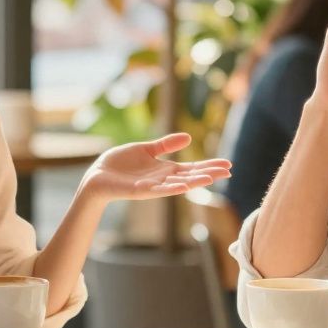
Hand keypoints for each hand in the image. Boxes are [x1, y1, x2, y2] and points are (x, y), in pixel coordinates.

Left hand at [78, 132, 231, 203]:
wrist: (97, 175)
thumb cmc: (119, 163)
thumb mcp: (146, 149)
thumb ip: (165, 145)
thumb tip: (189, 137)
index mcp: (165, 169)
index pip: (192, 168)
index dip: (209, 166)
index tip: (228, 164)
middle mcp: (162, 179)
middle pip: (190, 176)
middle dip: (209, 173)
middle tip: (229, 171)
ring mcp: (152, 186)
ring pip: (178, 184)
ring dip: (194, 182)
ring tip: (212, 178)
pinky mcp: (139, 191)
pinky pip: (157, 190)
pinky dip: (170, 188)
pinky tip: (182, 185)